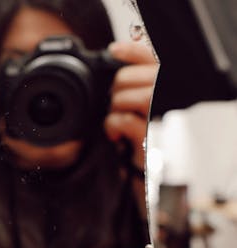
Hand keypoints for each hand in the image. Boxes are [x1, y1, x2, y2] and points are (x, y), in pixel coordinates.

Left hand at [105, 41, 158, 169]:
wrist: (146, 166)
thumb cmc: (142, 133)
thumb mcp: (138, 103)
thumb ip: (134, 78)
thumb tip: (117, 50)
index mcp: (164, 85)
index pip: (151, 57)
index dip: (131, 50)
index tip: (113, 50)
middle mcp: (166, 97)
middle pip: (130, 77)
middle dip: (116, 90)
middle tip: (116, 104)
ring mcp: (160, 115)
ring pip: (127, 97)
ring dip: (115, 108)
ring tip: (117, 120)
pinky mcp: (151, 134)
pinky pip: (123, 120)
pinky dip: (113, 125)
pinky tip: (115, 133)